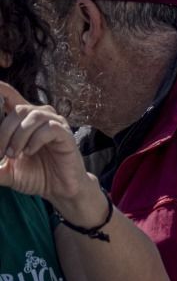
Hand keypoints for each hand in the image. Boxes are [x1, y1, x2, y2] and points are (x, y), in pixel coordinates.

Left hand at [0, 82, 104, 225]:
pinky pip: (49, 128)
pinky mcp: (66, 134)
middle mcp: (40, 116)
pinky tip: (30, 152)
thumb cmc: (34, 175)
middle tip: (0, 153)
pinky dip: (35, 140)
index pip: (9, 96)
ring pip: (32, 116)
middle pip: (17, 110)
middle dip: (3, 132)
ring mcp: (55, 124)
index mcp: (23, 120)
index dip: (1, 90)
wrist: (59, 190)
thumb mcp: (6, 170)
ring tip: (15, 154)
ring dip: (18, 137)